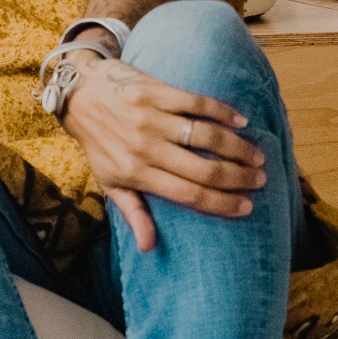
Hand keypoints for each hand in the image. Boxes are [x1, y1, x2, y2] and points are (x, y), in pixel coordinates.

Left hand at [59, 53, 266, 251]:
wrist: (78, 94)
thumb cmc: (98, 143)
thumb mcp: (109, 181)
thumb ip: (132, 212)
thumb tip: (148, 247)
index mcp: (136, 173)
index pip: (189, 196)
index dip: (222, 204)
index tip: (247, 207)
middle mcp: (144, 147)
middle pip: (205, 170)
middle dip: (239, 178)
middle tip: (259, 180)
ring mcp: (150, 118)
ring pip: (206, 136)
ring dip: (238, 148)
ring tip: (257, 156)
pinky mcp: (154, 91)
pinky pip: (197, 102)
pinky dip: (223, 112)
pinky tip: (241, 121)